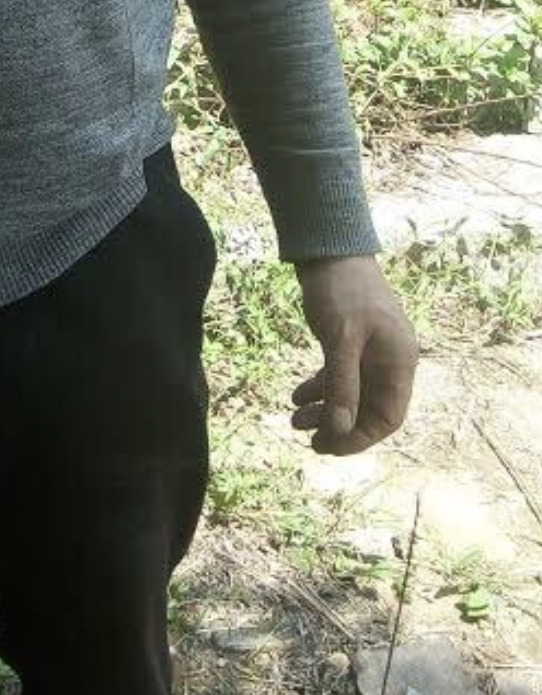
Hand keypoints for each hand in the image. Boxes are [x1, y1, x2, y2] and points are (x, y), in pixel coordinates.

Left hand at [290, 254, 418, 455]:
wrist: (330, 248)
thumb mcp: (340, 339)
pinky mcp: (351, 343)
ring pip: (351, 395)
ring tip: (294, 420)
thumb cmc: (342, 289)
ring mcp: (371, 351)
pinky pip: (340, 376)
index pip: (388, 416)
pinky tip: (296, 396)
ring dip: (325, 410)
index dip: (360, 437)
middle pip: (369, 409)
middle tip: (308, 439)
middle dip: (339, 427)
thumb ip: (343, 384)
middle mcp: (390, 360)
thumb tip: (341, 429)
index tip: (329, 446)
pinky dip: (320, 389)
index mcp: (399, 361)